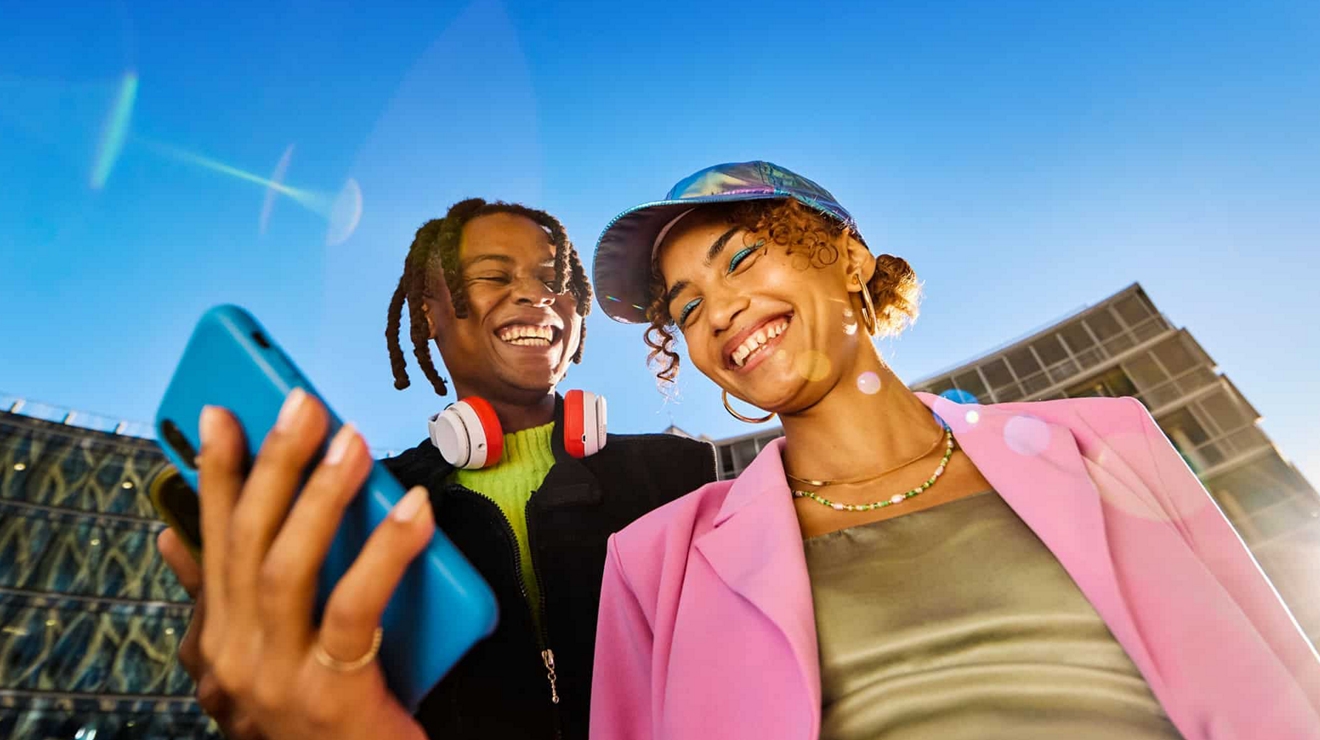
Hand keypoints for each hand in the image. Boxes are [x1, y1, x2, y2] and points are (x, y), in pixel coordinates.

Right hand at [156, 390, 432, 739]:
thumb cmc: (319, 719)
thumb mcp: (259, 659)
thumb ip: (225, 600)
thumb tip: (175, 537)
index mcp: (216, 641)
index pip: (210, 540)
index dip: (212, 473)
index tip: (220, 413)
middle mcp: (231, 658)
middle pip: (245, 542)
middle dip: (271, 464)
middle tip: (303, 403)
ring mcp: (274, 680)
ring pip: (285, 568)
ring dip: (318, 496)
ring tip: (351, 441)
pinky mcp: (328, 697)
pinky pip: (354, 609)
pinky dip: (384, 552)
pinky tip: (413, 510)